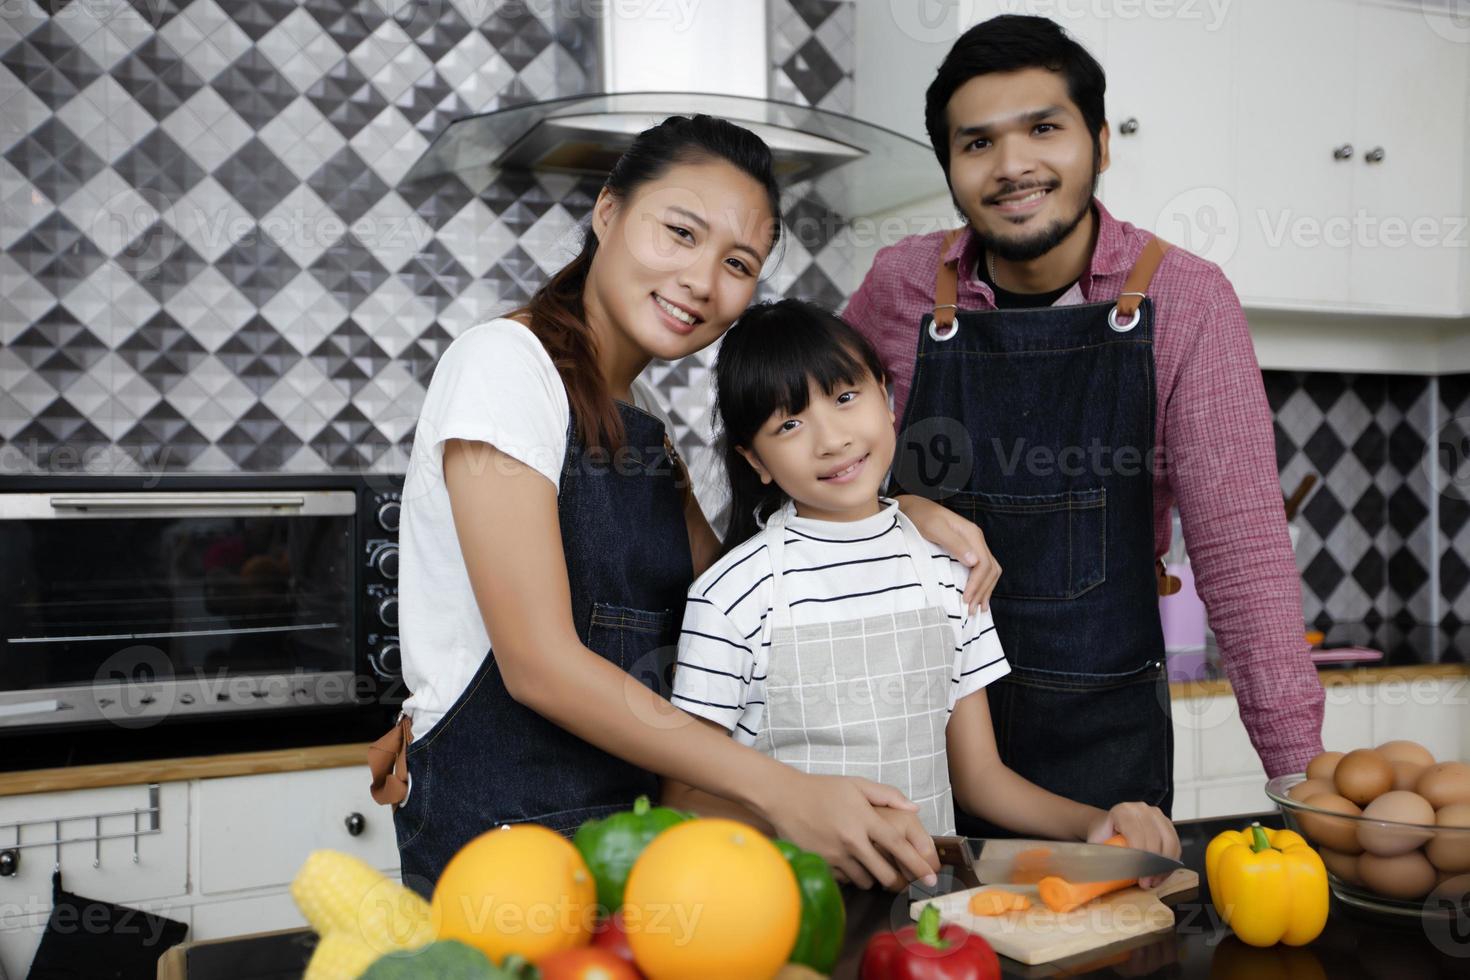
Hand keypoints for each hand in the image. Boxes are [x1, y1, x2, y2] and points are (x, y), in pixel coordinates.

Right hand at [761, 771, 940, 890]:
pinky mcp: (822, 864)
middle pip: (885, 873)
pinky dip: (852, 877)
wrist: (784, 797)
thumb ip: (887, 795)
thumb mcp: (856, 784)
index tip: (931, 878)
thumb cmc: (822, 789)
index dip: (918, 865)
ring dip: (873, 878)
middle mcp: (852, 840)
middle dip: (898, 881)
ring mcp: (835, 854)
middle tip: (903, 880)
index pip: (898, 846)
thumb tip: (915, 807)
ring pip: (866, 881)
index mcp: (864, 819)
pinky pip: (846, 881)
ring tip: (871, 866)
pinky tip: (850, 864)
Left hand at [895, 495, 999, 612]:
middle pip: (990, 569)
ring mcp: (973, 544)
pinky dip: (983, 585)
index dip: (977, 584)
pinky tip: (979, 596)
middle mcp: (976, 539)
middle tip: (972, 611)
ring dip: (985, 590)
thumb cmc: (920, 517)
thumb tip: (973, 561)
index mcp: (972, 534)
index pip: (984, 564)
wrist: (913, 507)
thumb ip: (953, 543)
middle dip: (983, 591)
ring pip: (990, 571)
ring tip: (978, 609)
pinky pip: (983, 569)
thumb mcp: (934, 528)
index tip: (966, 600)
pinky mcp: (967, 549)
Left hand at [1085, 802, 1180, 888]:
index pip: (1137, 835)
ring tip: (1155, 881)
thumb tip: (1103, 872)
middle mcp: (1141, 809)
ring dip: (1165, 866)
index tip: (1140, 878)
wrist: (1108, 826)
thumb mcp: (1097, 843)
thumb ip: (1100, 854)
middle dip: (1154, 866)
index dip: (1140, 859)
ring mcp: (1156, 814)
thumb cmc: (1102, 836)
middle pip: (1155, 839)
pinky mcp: (1166, 822)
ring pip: (1169, 841)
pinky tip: (1162, 874)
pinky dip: (1171, 861)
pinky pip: (1175, 843)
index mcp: (1123, 811)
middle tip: (1148, 883)